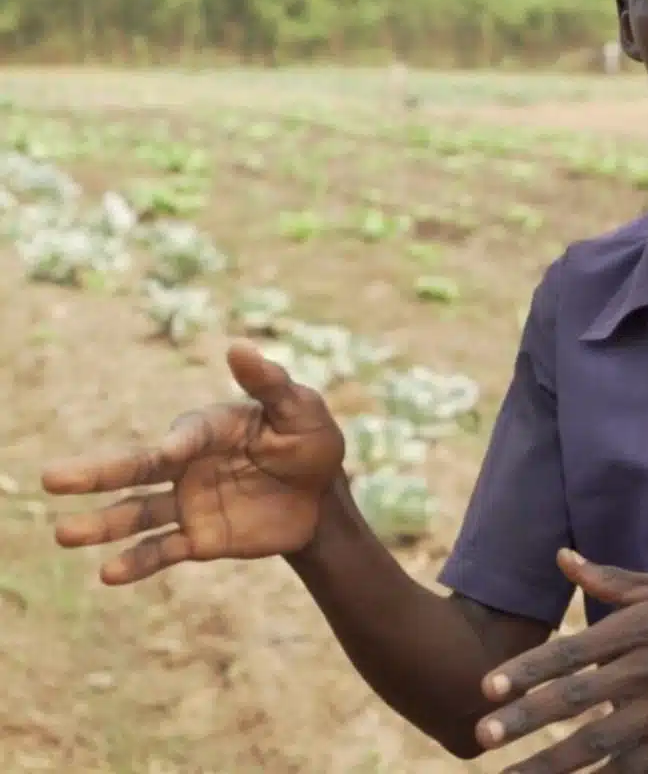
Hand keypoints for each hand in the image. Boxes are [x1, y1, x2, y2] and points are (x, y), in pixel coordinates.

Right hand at [41, 340, 345, 584]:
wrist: (323, 497)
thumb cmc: (311, 441)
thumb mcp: (300, 409)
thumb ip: (270, 384)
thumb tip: (238, 347)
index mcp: (211, 428)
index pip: (187, 435)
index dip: (180, 443)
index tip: (172, 453)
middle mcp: (188, 464)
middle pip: (137, 469)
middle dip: (96, 473)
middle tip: (51, 478)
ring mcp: (189, 502)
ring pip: (137, 513)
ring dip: (102, 524)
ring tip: (63, 533)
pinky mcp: (198, 539)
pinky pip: (161, 550)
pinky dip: (137, 562)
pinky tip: (109, 574)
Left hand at [475, 550, 647, 772]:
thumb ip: (613, 580)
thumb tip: (565, 557)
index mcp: (639, 628)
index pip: (571, 651)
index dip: (527, 670)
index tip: (488, 686)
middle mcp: (647, 670)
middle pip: (575, 699)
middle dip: (526, 720)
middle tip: (483, 737)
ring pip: (598, 743)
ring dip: (551, 762)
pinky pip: (637, 768)